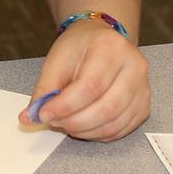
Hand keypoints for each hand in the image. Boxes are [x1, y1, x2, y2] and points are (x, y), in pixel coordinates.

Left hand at [18, 20, 149, 140]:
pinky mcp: (144, 105)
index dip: (66, 106)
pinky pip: (122, 129)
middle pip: (107, 107)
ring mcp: (143, 88)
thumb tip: (29, 117)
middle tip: (54, 122)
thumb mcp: (57, 59)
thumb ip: (44, 89)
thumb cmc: (79, 47)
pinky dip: (99, 134)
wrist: (101, 39)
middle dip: (76, 122)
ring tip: (65, 124)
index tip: (44, 114)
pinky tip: (83, 127)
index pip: (90, 85)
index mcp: (111, 47)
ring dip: (86, 131)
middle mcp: (134, 66)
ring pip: (115, 122)